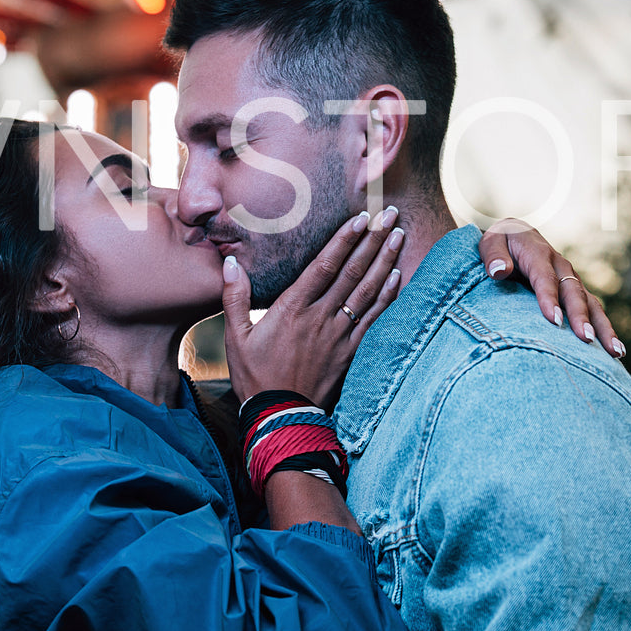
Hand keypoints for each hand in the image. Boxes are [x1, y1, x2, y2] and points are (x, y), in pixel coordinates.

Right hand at [223, 207, 403, 408]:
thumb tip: (231, 263)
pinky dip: (387, 296)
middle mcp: (320, 316)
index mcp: (292, 308)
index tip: (361, 218)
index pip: (324, 265)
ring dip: (385, 261)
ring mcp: (339, 334)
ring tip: (399, 236)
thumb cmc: (255, 376)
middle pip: (352, 271)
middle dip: (373, 240)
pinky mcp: (350, 352)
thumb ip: (234, 297)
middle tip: (391, 214)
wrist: (280, 417)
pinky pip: (374, 318)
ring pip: (367, 291)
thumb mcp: (236, 336)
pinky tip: (397, 276)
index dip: (344, 239)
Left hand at [480, 219, 625, 357]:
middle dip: (580, 316)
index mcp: (538, 253)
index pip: (544, 277)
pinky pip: (593, 309)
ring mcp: (571, 279)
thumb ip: (493, 255)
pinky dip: (605, 328)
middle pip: (573, 292)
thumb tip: (500, 271)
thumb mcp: (491, 242)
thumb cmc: (501, 242)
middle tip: (586, 339)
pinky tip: (615, 352)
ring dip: (603, 326)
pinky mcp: (575, 290)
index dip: (549, 298)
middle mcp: (560, 266)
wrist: (516, 233)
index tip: (553, 320)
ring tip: (615, 352)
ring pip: (590, 302)